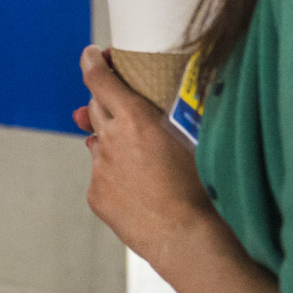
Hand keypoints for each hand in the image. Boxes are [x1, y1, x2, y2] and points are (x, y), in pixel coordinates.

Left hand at [78, 47, 280, 292]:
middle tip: (128, 109)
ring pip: (99, 143)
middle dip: (108, 103)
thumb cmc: (200, 188)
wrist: (186, 238)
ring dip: (114, 142)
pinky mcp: (95, 194)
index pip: (99, 78)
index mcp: (135, 118)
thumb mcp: (192, 139)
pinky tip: (140, 190)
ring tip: (144, 162)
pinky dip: (115, 175)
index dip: (92, 61)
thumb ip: (170, 116)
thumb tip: (165, 103)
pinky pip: (101, 175)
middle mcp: (109, 138)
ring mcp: (98, 167)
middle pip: (96, 106)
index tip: (92, 54)